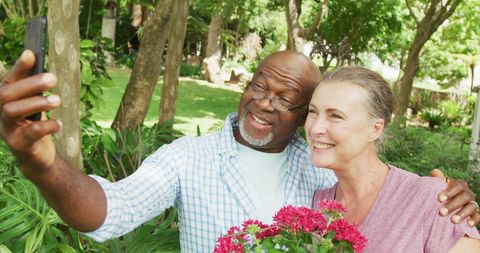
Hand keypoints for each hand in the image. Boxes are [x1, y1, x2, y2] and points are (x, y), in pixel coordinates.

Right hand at [0, 50, 60, 176]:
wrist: (36, 157)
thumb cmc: (35, 125)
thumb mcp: (35, 104)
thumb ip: (34, 85)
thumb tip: (35, 57)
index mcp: (5, 100)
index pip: (9, 80)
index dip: (18, 67)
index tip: (30, 54)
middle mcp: (0, 113)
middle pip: (6, 94)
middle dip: (30, 84)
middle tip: (53, 78)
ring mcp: (6, 129)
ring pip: (12, 111)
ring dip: (36, 103)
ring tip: (57, 100)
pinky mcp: (18, 144)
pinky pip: (29, 133)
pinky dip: (46, 126)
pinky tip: (59, 124)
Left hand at [431, 169, 479, 226]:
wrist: (444, 208)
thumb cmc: (440, 196)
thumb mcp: (437, 188)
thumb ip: (437, 180)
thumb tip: (435, 172)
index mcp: (460, 185)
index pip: (459, 185)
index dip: (450, 191)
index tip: (440, 199)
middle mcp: (468, 194)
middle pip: (465, 196)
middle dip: (453, 204)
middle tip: (442, 212)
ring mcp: (472, 204)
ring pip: (472, 207)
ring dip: (463, 213)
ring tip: (453, 220)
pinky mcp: (475, 214)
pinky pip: (478, 216)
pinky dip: (474, 220)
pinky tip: (468, 224)